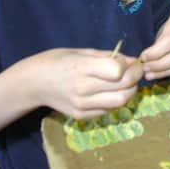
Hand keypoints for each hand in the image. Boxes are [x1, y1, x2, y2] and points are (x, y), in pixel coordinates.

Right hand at [28, 48, 142, 119]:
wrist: (34, 82)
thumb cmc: (59, 60)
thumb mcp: (84, 52)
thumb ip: (109, 57)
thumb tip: (132, 61)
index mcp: (83, 68)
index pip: (117, 71)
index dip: (130, 67)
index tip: (131, 62)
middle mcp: (83, 88)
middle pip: (124, 88)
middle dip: (135, 79)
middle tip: (135, 72)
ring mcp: (82, 105)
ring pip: (120, 102)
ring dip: (129, 92)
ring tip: (126, 83)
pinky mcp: (81, 116)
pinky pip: (108, 110)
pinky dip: (115, 101)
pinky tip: (110, 92)